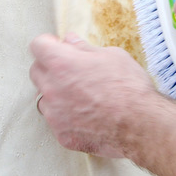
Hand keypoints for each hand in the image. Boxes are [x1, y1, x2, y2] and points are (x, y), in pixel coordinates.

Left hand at [29, 33, 161, 157]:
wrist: (139, 125)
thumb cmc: (129, 88)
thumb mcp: (112, 56)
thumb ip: (85, 49)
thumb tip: (70, 41)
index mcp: (62, 63)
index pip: (38, 46)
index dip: (49, 44)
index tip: (58, 47)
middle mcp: (52, 88)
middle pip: (36, 71)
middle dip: (49, 68)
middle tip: (71, 71)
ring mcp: (54, 114)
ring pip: (45, 99)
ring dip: (56, 94)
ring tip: (81, 97)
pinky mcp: (62, 134)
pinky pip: (57, 122)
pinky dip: (67, 118)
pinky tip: (87, 117)